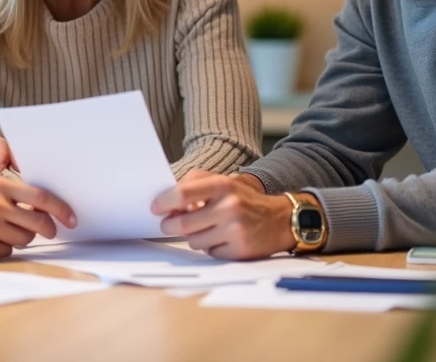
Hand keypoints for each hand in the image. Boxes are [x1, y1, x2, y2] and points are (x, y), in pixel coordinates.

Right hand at [0, 178, 76, 259]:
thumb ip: (10, 195)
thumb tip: (43, 209)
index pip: (41, 198)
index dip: (61, 209)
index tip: (72, 218)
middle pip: (39, 223)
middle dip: (48, 230)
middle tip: (50, 232)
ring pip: (25, 240)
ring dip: (20, 238)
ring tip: (0, 231)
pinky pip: (8, 252)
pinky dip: (2, 249)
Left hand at [151, 170, 293, 259]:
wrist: (279, 219)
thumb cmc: (243, 199)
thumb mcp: (222, 182)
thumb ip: (193, 186)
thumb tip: (166, 202)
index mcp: (222, 185)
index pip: (182, 194)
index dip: (163, 202)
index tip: (155, 208)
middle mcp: (229, 207)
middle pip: (183, 223)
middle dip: (171, 225)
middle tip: (169, 224)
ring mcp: (235, 230)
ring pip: (193, 241)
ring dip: (194, 237)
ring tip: (207, 228)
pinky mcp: (239, 250)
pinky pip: (210, 253)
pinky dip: (210, 247)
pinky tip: (222, 238)